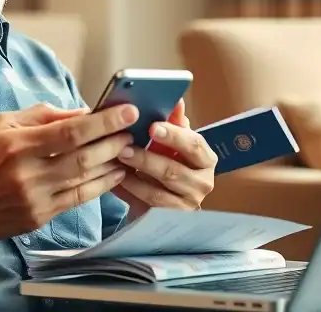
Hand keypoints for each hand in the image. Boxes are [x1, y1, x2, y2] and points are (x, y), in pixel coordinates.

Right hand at [0, 102, 138, 261]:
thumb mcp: (4, 125)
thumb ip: (43, 115)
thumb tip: (82, 112)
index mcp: (18, 144)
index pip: (70, 131)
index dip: (103, 122)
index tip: (128, 111)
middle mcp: (28, 172)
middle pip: (83, 156)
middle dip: (114, 142)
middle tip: (133, 130)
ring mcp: (36, 198)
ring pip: (85, 179)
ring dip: (113, 164)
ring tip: (129, 150)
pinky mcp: (40, 217)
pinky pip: (79, 199)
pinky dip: (101, 185)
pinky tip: (115, 174)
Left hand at [113, 99, 216, 220]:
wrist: (167, 199)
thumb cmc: (171, 162)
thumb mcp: (175, 143)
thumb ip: (176, 122)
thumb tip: (176, 100)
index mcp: (206, 159)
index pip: (194, 145)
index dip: (174, 135)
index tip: (153, 126)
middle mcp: (202, 183)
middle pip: (172, 171)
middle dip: (146, 158)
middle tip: (123, 147)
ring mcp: (187, 205)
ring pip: (156, 191)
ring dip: (133, 175)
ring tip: (116, 161)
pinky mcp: (169, 219)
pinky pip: (145, 205)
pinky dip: (129, 191)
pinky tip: (115, 180)